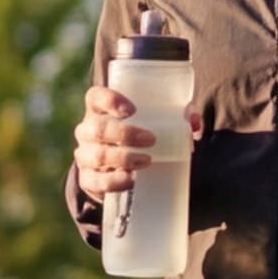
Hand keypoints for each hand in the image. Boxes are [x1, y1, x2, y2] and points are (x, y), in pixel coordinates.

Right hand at [72, 81, 166, 202]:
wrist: (118, 167)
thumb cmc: (137, 134)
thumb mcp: (151, 122)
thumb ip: (174, 117)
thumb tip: (192, 121)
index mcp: (99, 110)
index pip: (95, 97)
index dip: (110, 100)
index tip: (132, 110)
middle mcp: (87, 130)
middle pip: (97, 128)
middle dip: (125, 134)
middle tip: (151, 139)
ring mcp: (85, 155)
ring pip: (96, 155)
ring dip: (123, 158)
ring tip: (147, 160)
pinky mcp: (87, 179)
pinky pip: (95, 181)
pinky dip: (114, 181)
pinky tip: (131, 179)